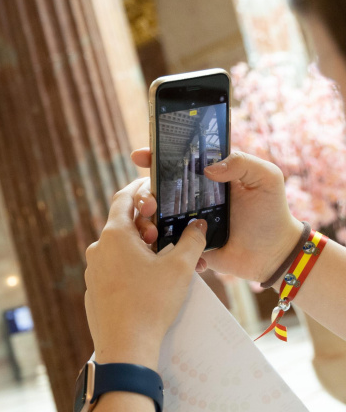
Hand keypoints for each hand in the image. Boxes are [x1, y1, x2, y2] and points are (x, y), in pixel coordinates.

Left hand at [85, 179, 207, 369]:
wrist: (125, 346)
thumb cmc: (151, 303)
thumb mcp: (180, 268)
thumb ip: (192, 240)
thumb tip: (199, 225)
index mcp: (114, 235)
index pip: (123, 198)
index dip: (139, 188)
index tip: (152, 185)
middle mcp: (98, 249)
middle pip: (122, 224)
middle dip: (146, 224)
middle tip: (167, 233)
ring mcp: (93, 271)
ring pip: (118, 249)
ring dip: (140, 247)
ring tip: (164, 260)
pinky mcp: (94, 290)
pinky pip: (114, 269)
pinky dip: (131, 267)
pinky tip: (149, 282)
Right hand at [131, 149, 303, 282]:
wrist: (273, 254)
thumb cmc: (271, 213)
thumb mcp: (266, 178)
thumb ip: (243, 163)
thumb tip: (208, 168)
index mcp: (204, 178)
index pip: (174, 163)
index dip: (154, 157)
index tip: (140, 157)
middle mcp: (189, 198)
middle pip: (153, 190)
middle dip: (142, 195)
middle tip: (148, 205)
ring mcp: (183, 222)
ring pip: (151, 218)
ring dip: (144, 222)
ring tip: (152, 232)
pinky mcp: (184, 245)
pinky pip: (163, 244)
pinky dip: (158, 245)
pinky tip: (163, 247)